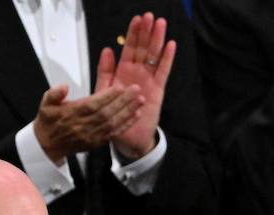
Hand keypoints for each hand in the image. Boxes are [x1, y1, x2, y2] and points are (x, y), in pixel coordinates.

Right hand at [32, 83, 142, 165]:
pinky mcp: (98, 142)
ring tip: (140, 101)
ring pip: (113, 123)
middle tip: (136, 90)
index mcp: (72, 114)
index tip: (119, 87)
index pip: (93, 104)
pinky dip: (126, 124)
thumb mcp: (45, 104)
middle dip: (123, 102)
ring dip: (128, 112)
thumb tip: (63, 87)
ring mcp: (92, 135)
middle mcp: (84, 126)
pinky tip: (136, 115)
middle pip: (107, 113)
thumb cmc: (49, 122)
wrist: (48, 145)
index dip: (107, 96)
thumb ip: (54, 93)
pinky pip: (114, 133)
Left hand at [96, 13, 173, 160]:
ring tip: (161, 24)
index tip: (136, 19)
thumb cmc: (114, 116)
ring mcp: (148, 81)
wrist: (127, 138)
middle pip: (143, 48)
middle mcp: (137, 74)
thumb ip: (105, 71)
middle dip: (147, 32)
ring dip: (157, 40)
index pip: (128, 49)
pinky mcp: (158, 90)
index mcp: (123, 72)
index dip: (132, 34)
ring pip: (154, 56)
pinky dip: (167, 59)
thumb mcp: (103, 92)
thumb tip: (107, 49)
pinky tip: (171, 45)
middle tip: (151, 16)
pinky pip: (163, 71)